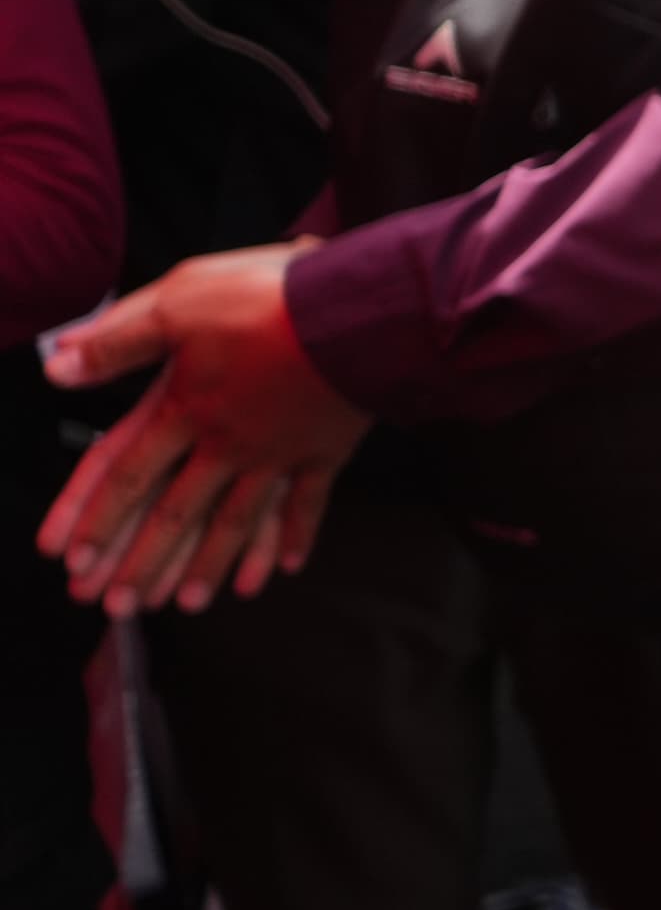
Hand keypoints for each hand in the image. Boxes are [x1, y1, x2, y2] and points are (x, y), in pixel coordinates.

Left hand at [36, 245, 367, 613]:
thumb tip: (56, 367)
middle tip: (120, 607)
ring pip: (238, 521)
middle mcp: (228, 444)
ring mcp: (280, 454)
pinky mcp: (326, 451)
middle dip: (145, 562)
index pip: (128, 473)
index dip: (98, 518)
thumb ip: (118, 341)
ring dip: (211, 564)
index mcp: (187, 410)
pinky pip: (309, 504)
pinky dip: (295, 537)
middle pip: (178, 512)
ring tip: (189, 604)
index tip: (74, 562)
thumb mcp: (177, 303)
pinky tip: (286, 568)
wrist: (355, 314)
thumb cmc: (265, 302)